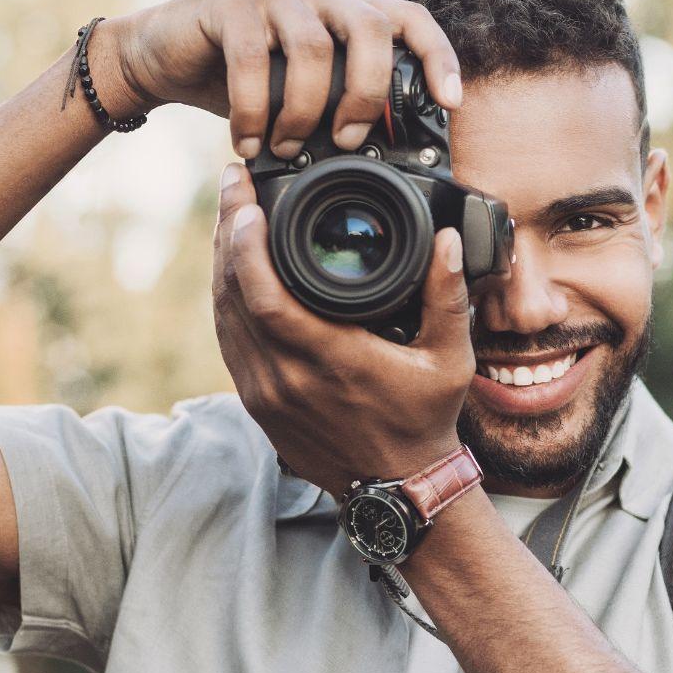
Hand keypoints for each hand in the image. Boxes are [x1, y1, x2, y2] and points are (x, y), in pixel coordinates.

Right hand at [101, 0, 463, 158]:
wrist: (165, 59)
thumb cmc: (242, 85)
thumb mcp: (303, 101)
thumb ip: (341, 112)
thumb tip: (386, 162)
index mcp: (347, 14)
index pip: (410, 20)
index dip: (438, 58)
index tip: (451, 103)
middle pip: (370, 31)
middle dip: (367, 95)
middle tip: (348, 141)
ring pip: (313, 48)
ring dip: (304, 111)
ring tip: (286, 149)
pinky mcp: (230, 0)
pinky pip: (253, 56)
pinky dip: (254, 108)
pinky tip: (247, 144)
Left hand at [211, 162, 474, 495]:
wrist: (396, 487)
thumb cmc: (424, 421)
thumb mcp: (450, 360)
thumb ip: (448, 297)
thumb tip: (448, 241)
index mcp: (330, 360)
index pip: (264, 296)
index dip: (245, 244)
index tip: (245, 200)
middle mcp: (286, 378)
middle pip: (232, 294)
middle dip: (226, 232)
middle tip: (232, 184)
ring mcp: (264, 393)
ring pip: (223, 316)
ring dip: (221, 262)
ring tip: (229, 215)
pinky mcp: (256, 403)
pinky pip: (228, 340)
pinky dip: (226, 298)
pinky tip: (233, 269)